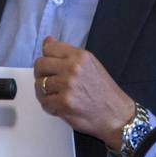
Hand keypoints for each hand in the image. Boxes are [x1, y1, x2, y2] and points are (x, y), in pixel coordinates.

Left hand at [35, 35, 134, 150]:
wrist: (116, 114)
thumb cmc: (104, 91)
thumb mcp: (90, 64)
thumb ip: (68, 53)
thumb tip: (48, 42)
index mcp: (79, 56)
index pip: (49, 48)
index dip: (46, 57)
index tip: (48, 64)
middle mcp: (73, 68)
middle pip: (40, 65)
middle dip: (41, 74)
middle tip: (49, 82)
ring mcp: (67, 85)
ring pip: (39, 84)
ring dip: (44, 92)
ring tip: (56, 95)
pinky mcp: (64, 102)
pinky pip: (44, 102)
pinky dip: (49, 105)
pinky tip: (59, 105)